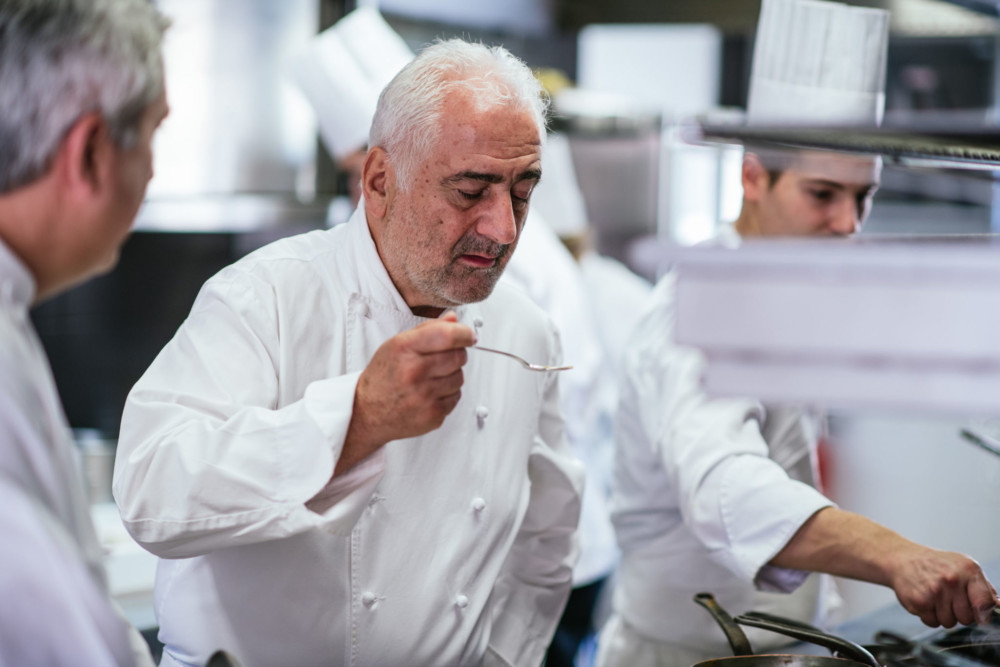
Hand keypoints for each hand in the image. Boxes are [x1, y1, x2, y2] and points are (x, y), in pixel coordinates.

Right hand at [339, 312, 474, 471]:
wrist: (367, 411)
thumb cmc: (383, 376)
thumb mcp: (397, 344)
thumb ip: (428, 329)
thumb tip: (454, 319)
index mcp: (404, 349)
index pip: (447, 335)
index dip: (464, 333)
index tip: (469, 335)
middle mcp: (414, 372)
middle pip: (458, 356)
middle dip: (457, 354)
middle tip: (443, 357)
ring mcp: (424, 396)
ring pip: (459, 377)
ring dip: (452, 375)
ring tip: (432, 377)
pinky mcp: (432, 415)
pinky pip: (456, 397)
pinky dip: (448, 393)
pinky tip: (430, 392)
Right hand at [889, 546, 997, 627]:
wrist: (902, 559)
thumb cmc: (936, 564)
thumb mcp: (963, 566)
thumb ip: (983, 587)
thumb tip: (997, 606)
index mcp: (968, 569)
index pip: (985, 603)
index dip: (983, 613)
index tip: (978, 614)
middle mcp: (952, 580)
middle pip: (967, 618)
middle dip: (959, 613)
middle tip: (949, 599)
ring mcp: (935, 591)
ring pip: (949, 623)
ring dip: (943, 615)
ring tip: (935, 599)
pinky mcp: (919, 601)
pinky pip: (932, 623)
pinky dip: (929, 616)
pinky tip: (925, 601)